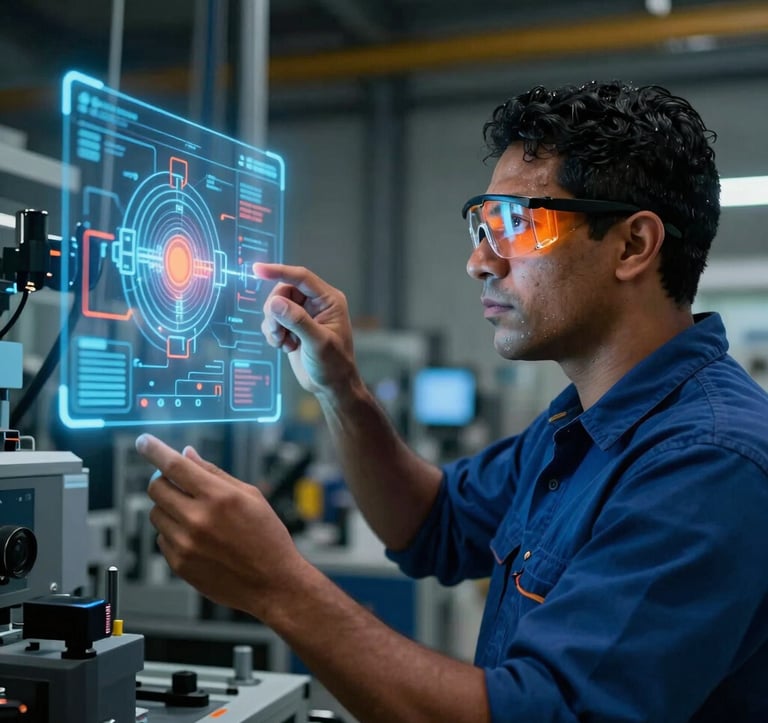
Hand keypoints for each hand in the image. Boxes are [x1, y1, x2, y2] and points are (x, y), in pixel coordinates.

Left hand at [136, 433, 307, 617]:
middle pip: (156, 487)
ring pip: (155, 513)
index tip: (144, 441)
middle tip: (177, 482)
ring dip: (168, 507)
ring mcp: (186, 544)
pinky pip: (162, 538)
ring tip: (195, 515)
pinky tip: (198, 537)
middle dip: (163, 479)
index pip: (175, 465)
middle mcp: (198, 519)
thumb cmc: (266, 537)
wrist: (272, 582)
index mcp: (218, 497)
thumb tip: (187, 454)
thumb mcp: (250, 496)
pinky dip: (173, 532)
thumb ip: (214, 473)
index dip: (155, 450)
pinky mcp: (179, 564)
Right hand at [255, 263, 359, 395]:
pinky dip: (272, 333)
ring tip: (284, 342)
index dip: (279, 271)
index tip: (257, 269)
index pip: (301, 278)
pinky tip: (285, 346)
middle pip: (283, 291)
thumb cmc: (334, 365)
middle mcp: (316, 303)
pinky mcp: (292, 326)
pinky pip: (272, 320)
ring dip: (273, 324)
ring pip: (275, 306)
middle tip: (277, 331)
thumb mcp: (318, 343)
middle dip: (275, 311)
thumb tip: (275, 302)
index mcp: (329, 300)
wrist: (331, 386)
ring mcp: (303, 314)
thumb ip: (297, 321)